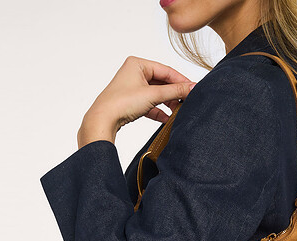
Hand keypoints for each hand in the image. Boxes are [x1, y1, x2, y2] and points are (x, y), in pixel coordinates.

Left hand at [77, 56, 195, 147]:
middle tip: (187, 102)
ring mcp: (133, 88)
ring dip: (168, 103)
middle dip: (174, 94)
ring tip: (178, 111)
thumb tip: (192, 87)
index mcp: (138, 64)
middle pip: (162, 82)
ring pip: (157, 94)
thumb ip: (175, 91)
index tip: (193, 89)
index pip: (166, 70)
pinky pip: (150, 104)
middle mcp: (135, 73)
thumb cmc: (121, 102)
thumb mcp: (153, 95)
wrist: (103, 120)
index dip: (181, 81)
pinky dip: (159, 111)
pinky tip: (167, 119)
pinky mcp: (132, 102)